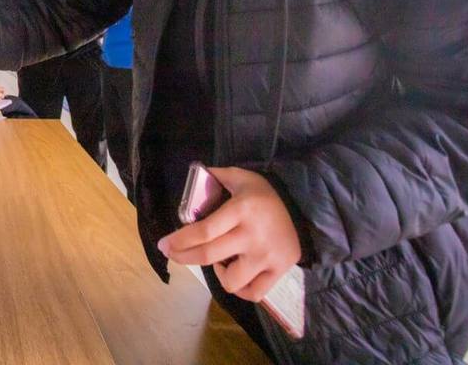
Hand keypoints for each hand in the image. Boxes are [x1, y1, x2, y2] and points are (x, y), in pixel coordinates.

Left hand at [157, 167, 300, 302]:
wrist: (304, 208)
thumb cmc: (265, 193)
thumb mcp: (240, 177)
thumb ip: (215, 176)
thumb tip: (193, 175)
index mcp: (241, 210)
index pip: (203, 231)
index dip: (179, 240)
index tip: (163, 244)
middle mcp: (253, 236)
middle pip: (209, 255)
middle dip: (183, 256)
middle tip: (172, 253)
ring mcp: (267, 257)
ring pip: (231, 281)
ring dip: (217, 273)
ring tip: (218, 260)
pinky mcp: (279, 271)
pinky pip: (253, 292)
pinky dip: (239, 289)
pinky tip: (235, 275)